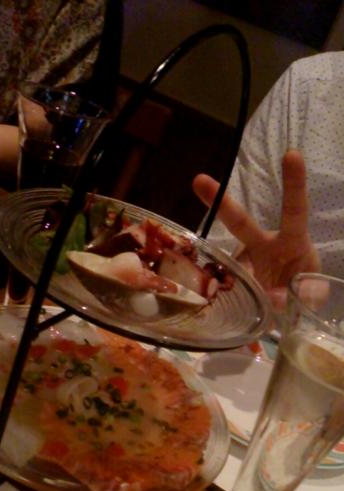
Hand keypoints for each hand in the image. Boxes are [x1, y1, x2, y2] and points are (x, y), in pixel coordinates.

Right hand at [192, 150, 319, 309]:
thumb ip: (303, 294)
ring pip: (228, 266)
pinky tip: (237, 310)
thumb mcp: (313, 295)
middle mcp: (263, 247)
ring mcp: (243, 264)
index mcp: (291, 242)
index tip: (292, 155)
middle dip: (220, 201)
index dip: (294, 183)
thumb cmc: (303, 291)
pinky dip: (228, 300)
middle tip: (199, 180)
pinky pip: (223, 289)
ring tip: (252, 301)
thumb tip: (274, 297)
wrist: (287, 311)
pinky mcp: (229, 282)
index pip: (294, 209)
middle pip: (240, 223)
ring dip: (228, 282)